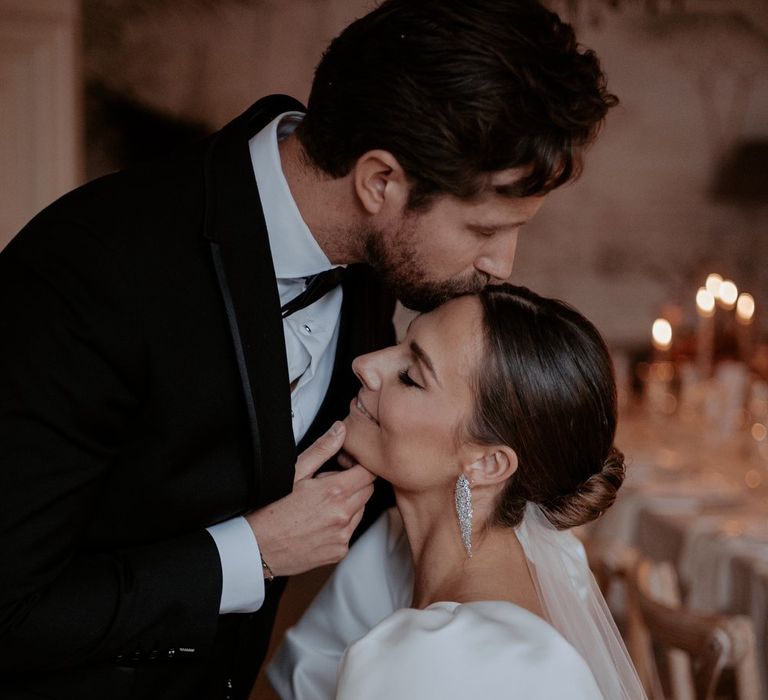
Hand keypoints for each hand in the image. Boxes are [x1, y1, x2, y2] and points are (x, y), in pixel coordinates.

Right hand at [245, 421, 374, 576]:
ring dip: (348, 504)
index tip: (345, 466)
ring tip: (321, 505)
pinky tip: (319, 523)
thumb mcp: (296, 472)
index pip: (368, 473)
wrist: (257, 549)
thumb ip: (322, 449)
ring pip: (360, 511)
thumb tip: (340, 430)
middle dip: (354, 483)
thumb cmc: (271, 510)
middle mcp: (343, 515)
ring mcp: (342, 536)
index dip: (358, 465)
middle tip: (328, 485)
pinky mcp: (339, 551)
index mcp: (335, 492)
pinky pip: (350, 531)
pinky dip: (341, 525)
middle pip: (367, 491)